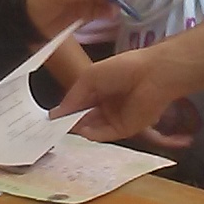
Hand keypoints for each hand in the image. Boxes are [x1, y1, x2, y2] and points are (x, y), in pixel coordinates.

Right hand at [52, 41, 181, 142]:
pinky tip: (82, 131)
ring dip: (79, 129)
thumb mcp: (90, 77)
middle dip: (70, 121)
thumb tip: (57, 112)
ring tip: (64, 129)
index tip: (50, 118)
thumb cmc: (122, 69)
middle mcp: (107, 103)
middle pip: (85, 117)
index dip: (66, 110)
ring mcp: (116, 117)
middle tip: (54, 127)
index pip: (79, 103)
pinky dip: (92, 134)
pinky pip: (105, 134)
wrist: (152, 76)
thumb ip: (73, 96)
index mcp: (100, 88)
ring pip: (93, 127)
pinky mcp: (125, 129)